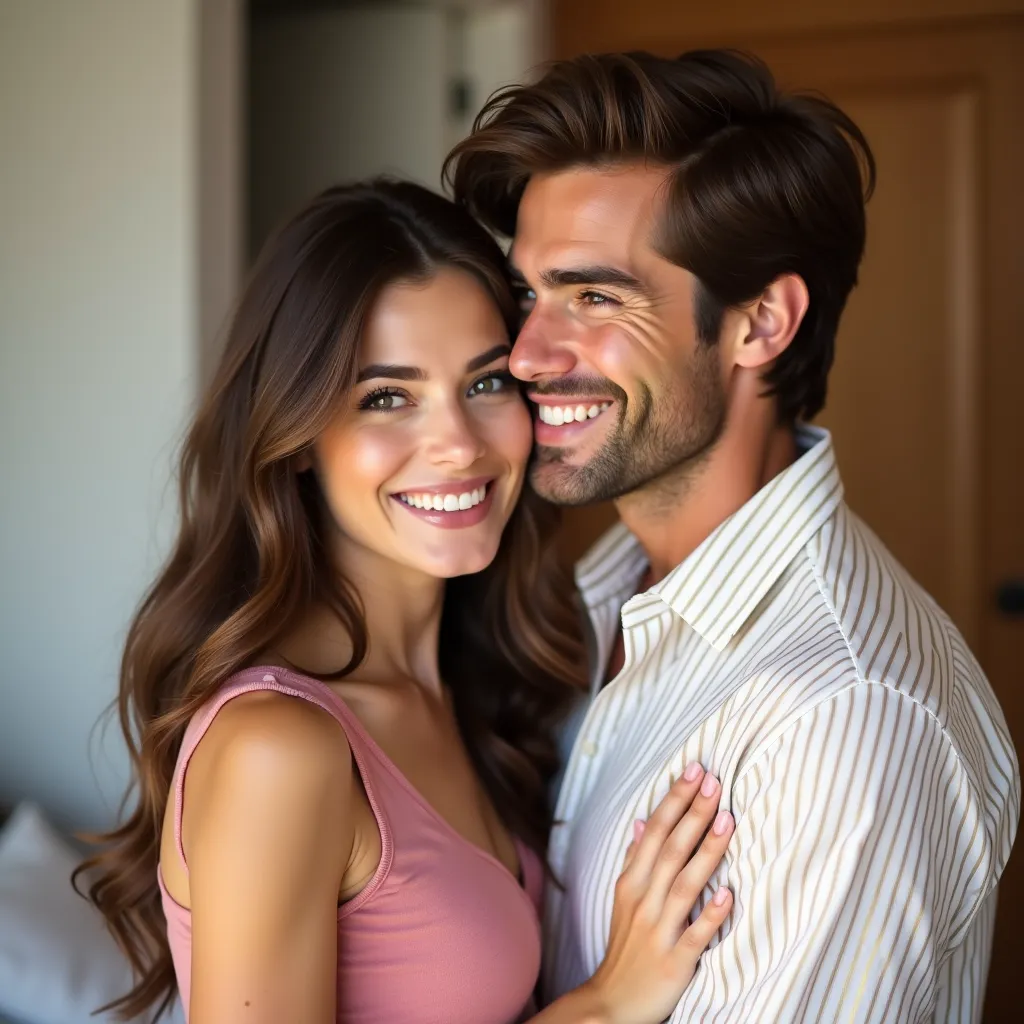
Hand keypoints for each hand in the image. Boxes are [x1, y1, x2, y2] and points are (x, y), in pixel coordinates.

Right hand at [583, 764, 733, 1023]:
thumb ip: (636, 859)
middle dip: (693, 813)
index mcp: (631, 882)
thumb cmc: (625, 947)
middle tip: (715, 781)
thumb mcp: (623, 898)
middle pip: (670, 849)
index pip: (655, 830)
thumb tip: (644, 821)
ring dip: (707, 851)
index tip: (696, 770)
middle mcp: (643, 900)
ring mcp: (658, 930)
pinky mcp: (674, 961)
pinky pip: (694, 935)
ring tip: (728, 821)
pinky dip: (710, 915)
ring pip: (684, 884)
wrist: (611, 1003)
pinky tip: (728, 893)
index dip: (675, 799)